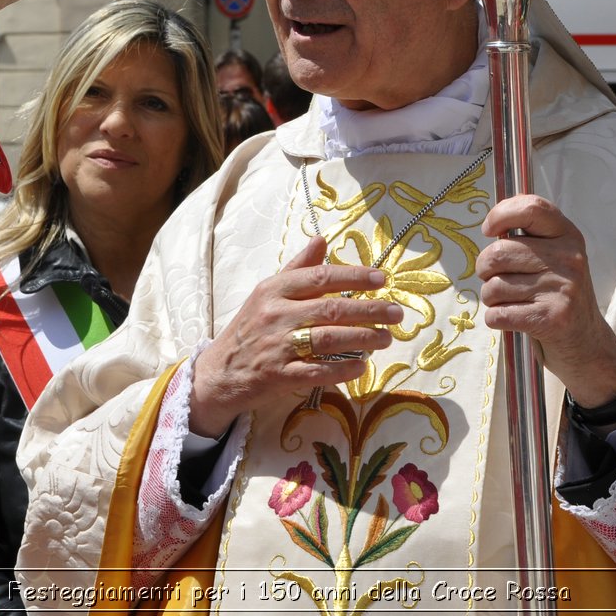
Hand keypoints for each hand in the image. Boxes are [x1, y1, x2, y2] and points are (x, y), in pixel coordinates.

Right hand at [188, 237, 401, 437]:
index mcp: (273, 290)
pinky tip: (361, 367)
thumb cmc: (250, 329)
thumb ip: (297, 268)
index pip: (319, 277)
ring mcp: (277, 346)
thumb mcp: (267, 293)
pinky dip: (342, 369)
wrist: (219, 372)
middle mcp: (275, 315)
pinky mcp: (279, 376)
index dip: (353, 277)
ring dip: (362, 338)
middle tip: (396, 312)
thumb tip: (322, 239)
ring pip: (328, 339)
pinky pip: (317, 371)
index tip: (382, 279)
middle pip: (330, 309)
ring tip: (386, 338)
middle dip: (369, 310)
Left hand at [478, 195, 615, 406]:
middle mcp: (569, 258)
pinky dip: (495, 319)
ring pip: (493, 287)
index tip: (489, 231)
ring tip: (510, 301)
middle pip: (498, 253)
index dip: (500, 215)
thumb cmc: (557, 293)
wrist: (586, 341)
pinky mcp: (552, 318)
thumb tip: (491, 226)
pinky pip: (497, 314)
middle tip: (495, 279)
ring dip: (491, 298)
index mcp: (568, 235)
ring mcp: (563, 289)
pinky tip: (512, 319)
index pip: (531, 208)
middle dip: (484, 270)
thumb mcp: (554, 257)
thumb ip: (528, 238)